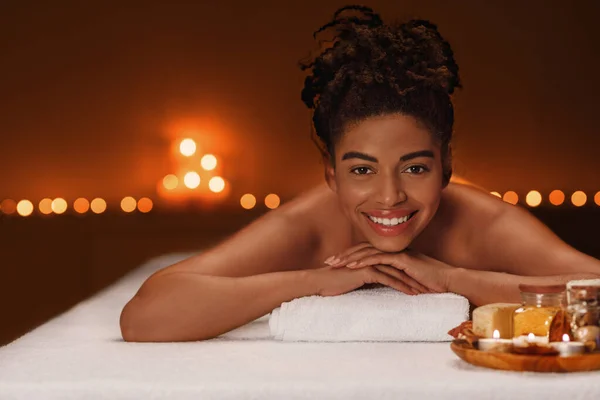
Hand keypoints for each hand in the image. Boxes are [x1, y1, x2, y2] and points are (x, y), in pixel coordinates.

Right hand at [310, 264, 420, 296]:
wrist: (320, 282)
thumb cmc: (334, 282)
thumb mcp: (355, 280)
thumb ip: (367, 279)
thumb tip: (377, 285)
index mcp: (370, 258)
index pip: (394, 265)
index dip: (408, 274)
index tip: (420, 282)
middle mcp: (372, 258)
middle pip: (399, 267)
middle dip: (414, 277)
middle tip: (429, 286)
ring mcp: (369, 263)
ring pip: (396, 272)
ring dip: (411, 282)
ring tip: (424, 291)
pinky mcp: (366, 271)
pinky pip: (388, 279)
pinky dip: (400, 286)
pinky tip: (410, 293)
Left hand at [324, 243, 453, 293]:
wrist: (448, 280)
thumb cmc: (430, 283)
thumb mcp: (405, 280)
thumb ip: (392, 278)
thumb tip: (378, 284)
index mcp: (392, 253)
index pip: (366, 252)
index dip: (349, 256)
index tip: (334, 263)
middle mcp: (393, 250)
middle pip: (362, 250)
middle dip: (343, 255)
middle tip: (327, 262)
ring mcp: (397, 253)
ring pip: (368, 252)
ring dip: (350, 258)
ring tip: (335, 264)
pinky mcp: (403, 259)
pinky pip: (379, 259)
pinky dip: (364, 261)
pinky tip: (352, 266)